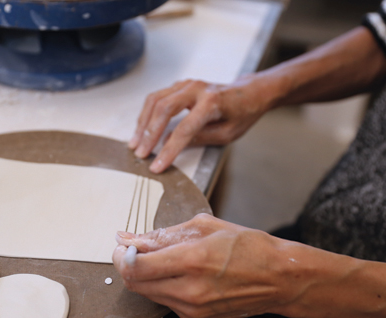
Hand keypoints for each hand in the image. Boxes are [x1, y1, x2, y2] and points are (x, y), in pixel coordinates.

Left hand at [112, 214, 302, 317]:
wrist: (279, 279)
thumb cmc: (248, 247)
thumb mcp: (205, 227)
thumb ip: (162, 235)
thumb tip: (129, 238)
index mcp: (192, 260)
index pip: (136, 266)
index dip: (121, 256)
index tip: (122, 246)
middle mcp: (190, 290)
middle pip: (136, 283)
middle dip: (128, 266)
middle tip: (135, 251)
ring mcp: (192, 310)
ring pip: (148, 294)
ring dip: (146, 277)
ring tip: (165, 261)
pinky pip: (166, 303)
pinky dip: (164, 288)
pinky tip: (182, 277)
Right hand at [129, 76, 273, 172]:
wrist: (250, 92)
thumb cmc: (242, 114)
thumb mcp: (227, 134)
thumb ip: (198, 138)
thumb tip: (168, 144)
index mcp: (212, 103)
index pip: (184, 130)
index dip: (168, 150)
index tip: (156, 166)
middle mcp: (197, 89)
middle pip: (163, 110)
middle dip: (149, 134)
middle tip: (140, 154)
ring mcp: (187, 84)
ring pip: (155, 100)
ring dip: (142, 123)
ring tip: (135, 143)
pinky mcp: (181, 85)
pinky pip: (158, 97)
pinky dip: (147, 113)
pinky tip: (142, 128)